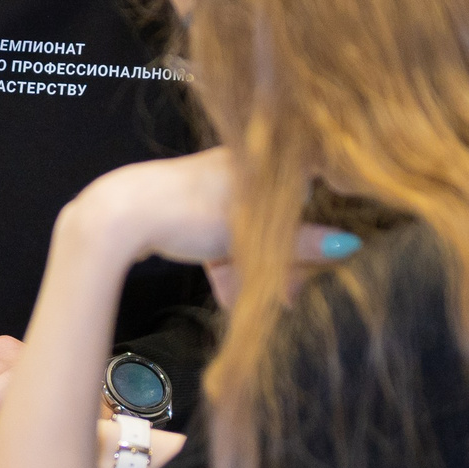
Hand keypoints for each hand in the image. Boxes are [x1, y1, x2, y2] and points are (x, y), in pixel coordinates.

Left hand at [67, 150, 358, 299]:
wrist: (118, 214)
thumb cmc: (186, 212)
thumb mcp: (250, 233)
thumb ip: (301, 241)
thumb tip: (350, 246)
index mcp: (260, 162)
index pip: (308, 186)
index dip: (320, 223)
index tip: (329, 256)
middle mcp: (240, 168)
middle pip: (277, 216)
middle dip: (284, 259)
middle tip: (289, 296)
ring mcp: (212, 188)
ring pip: (248, 231)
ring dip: (255, 268)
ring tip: (261, 305)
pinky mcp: (189, 209)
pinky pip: (221, 238)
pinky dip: (228, 265)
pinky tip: (229, 297)